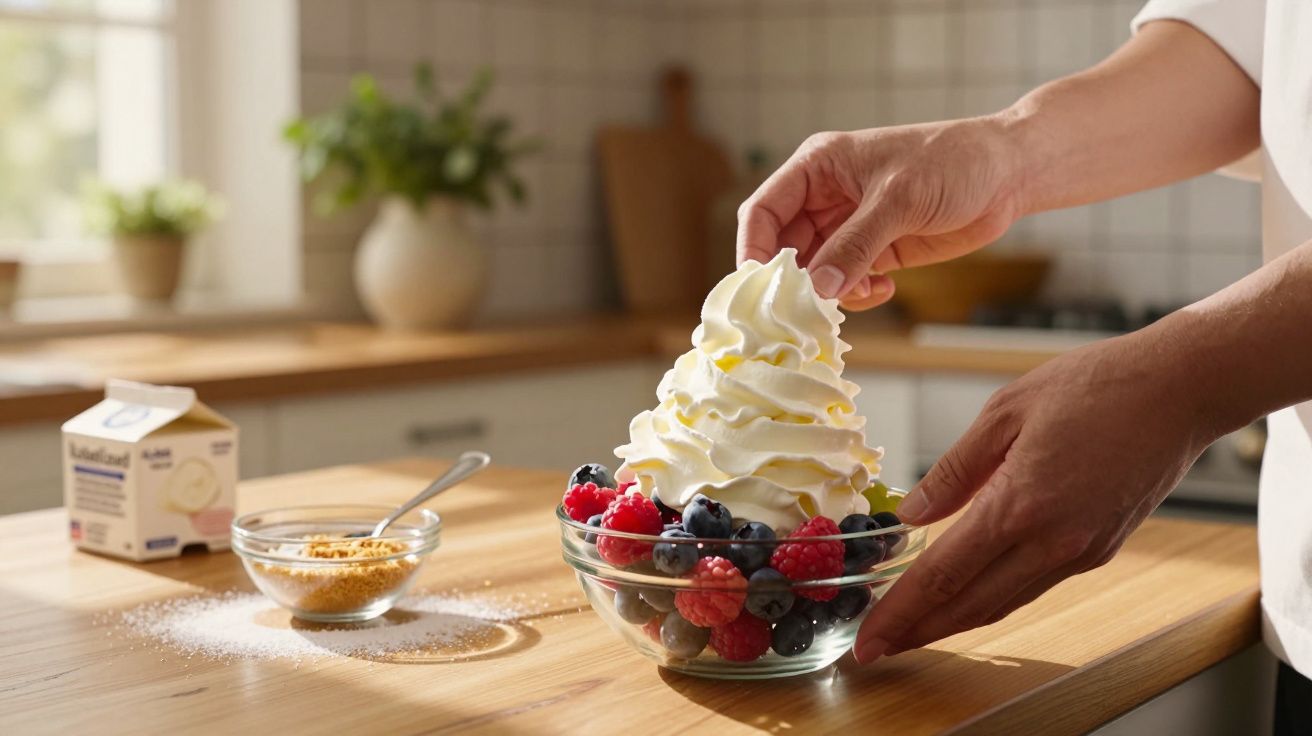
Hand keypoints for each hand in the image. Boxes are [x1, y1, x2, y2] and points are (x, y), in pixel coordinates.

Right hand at [735, 117, 1024, 309]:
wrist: (1009, 174)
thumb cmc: (954, 163)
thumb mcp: (899, 200)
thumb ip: (855, 245)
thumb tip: (816, 289)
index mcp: (818, 167)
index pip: (764, 211)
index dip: (755, 249)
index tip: (760, 288)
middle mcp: (826, 197)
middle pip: (785, 249)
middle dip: (795, 281)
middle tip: (806, 311)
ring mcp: (850, 227)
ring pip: (815, 272)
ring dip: (829, 293)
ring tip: (862, 293)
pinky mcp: (875, 251)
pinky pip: (846, 283)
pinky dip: (857, 295)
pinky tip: (885, 289)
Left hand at [853, 329, 1220, 662]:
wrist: (1181, 390)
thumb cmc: (1096, 387)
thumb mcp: (1005, 411)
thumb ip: (954, 470)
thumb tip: (911, 512)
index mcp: (1021, 505)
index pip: (943, 574)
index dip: (900, 610)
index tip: (867, 637)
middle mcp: (1053, 541)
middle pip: (970, 606)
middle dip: (917, 632)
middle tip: (875, 648)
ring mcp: (1081, 551)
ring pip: (1004, 603)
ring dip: (953, 623)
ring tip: (911, 630)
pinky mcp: (1100, 549)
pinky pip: (1033, 586)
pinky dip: (992, 599)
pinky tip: (966, 595)